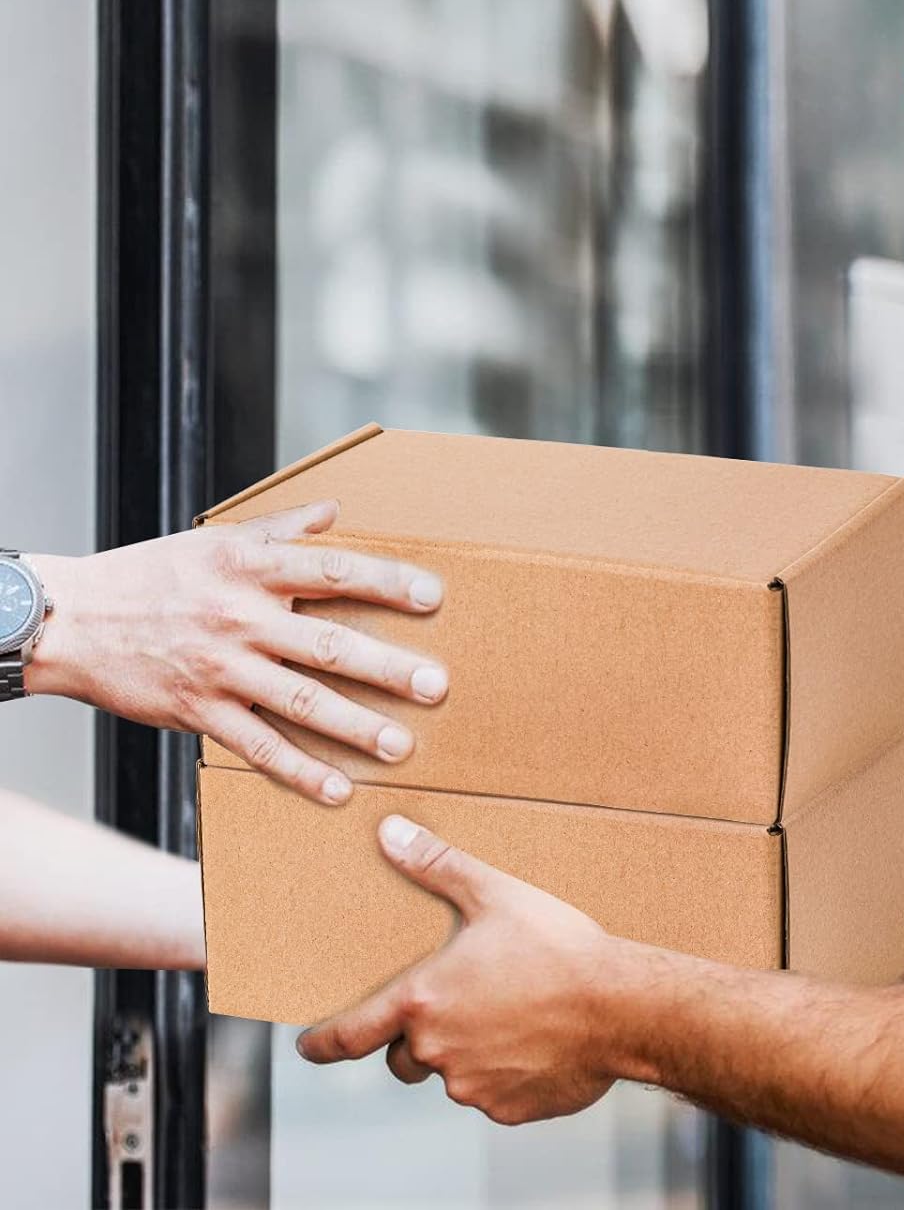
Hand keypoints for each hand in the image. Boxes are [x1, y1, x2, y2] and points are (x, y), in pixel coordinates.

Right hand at [27, 499, 448, 804]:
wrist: (72, 619)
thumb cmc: (151, 574)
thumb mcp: (217, 540)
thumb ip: (281, 527)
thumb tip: (334, 510)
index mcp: (251, 568)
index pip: (333, 570)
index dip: (387, 581)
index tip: (433, 597)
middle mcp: (241, 617)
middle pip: (329, 644)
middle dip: (388, 667)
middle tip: (436, 686)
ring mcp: (221, 669)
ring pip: (300, 701)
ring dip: (355, 726)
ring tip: (400, 744)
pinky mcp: (197, 711)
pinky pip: (256, 746)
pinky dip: (298, 770)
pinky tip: (336, 788)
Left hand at [296, 816, 619, 1123]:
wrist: (620, 1006)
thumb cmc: (558, 948)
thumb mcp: (496, 894)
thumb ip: (437, 866)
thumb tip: (391, 834)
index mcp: (424, 1000)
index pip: (350, 1035)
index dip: (323, 1042)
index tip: (309, 1045)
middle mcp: (438, 1050)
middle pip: (405, 1055)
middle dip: (420, 1034)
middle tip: (461, 1001)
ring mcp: (472, 1085)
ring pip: (452, 1073)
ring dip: (468, 1050)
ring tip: (513, 1013)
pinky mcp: (508, 1109)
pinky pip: (493, 1093)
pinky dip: (506, 1071)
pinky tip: (537, 1039)